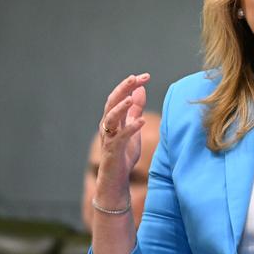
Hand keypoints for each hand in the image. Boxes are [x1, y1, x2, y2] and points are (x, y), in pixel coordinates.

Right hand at [97, 73, 149, 195]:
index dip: (130, 85)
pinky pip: (121, 137)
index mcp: (112, 118)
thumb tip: (140, 89)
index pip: (120, 96)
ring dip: (121, 107)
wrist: (117, 178)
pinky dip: (131, 128)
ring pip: (111, 118)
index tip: (146, 76)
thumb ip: (136, 110)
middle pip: (112, 102)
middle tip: (134, 78)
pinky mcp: (113, 150)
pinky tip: (142, 121)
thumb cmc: (124, 153)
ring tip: (132, 97)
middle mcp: (108, 125)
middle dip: (123, 89)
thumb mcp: (133, 127)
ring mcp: (109, 137)